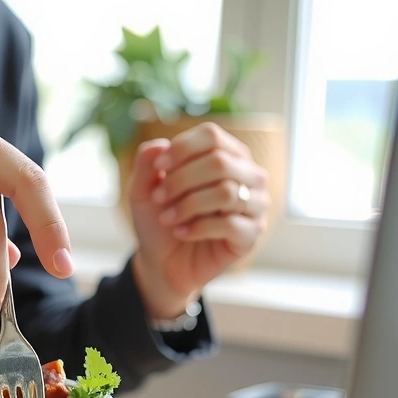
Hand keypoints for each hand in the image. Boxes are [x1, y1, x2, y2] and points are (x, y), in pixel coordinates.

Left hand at [125, 122, 269, 319]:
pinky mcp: (252, 234)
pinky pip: (230, 224)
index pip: (211, 136)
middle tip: (159, 198)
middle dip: (181, 180)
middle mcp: (247, 175)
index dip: (182, 148)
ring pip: (227, 191)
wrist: (163, 262)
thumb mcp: (143, 191)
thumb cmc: (159, 220)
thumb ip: (146, 164)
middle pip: (220, 162)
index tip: (158, 167)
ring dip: (188, 204)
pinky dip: (198, 228)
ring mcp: (254, 204)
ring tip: (167, 218)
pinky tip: (181, 233)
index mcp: (225, 155)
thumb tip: (159, 145)